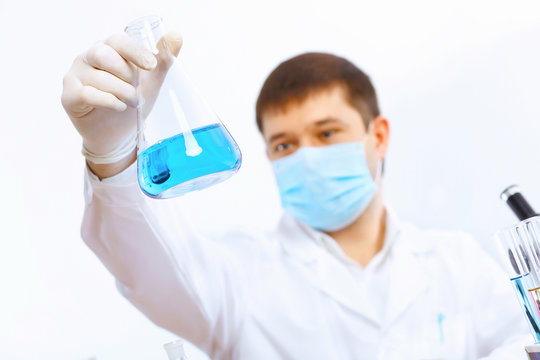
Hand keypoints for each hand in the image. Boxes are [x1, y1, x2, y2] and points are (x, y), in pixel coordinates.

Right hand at [61, 32, 181, 176]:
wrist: (119, 134)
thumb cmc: (131, 101)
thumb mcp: (151, 80)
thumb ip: (162, 59)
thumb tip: (177, 35)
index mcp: (107, 49)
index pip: (117, 41)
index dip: (135, 51)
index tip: (151, 66)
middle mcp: (87, 58)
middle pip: (103, 54)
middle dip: (127, 74)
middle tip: (138, 90)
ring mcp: (75, 76)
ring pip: (98, 77)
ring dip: (122, 92)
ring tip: (132, 103)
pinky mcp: (69, 97)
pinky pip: (87, 94)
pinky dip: (108, 101)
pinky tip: (119, 107)